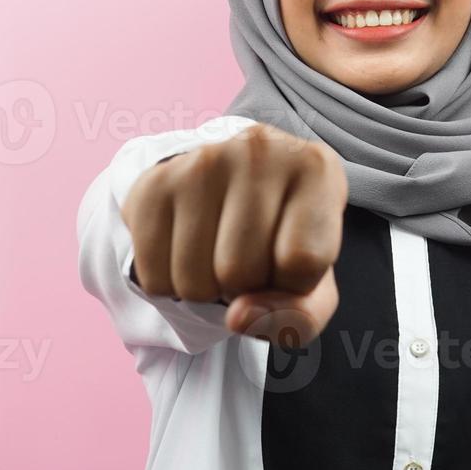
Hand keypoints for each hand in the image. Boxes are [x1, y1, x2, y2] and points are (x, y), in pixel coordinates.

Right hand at [121, 123, 347, 345]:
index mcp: (317, 169)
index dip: (295, 285)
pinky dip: (170, 285)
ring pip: (194, 280)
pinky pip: (154, 276)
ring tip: (218, 255)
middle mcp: (260, 151)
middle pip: (241, 271)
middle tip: (250, 258)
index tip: (291, 261)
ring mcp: (202, 161)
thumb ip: (299, 318)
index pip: (302, 261)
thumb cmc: (282, 241)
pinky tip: (187, 251)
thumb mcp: (313, 284)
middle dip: (245, 288)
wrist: (230, 193)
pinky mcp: (155, 182)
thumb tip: (237, 317)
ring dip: (206, 292)